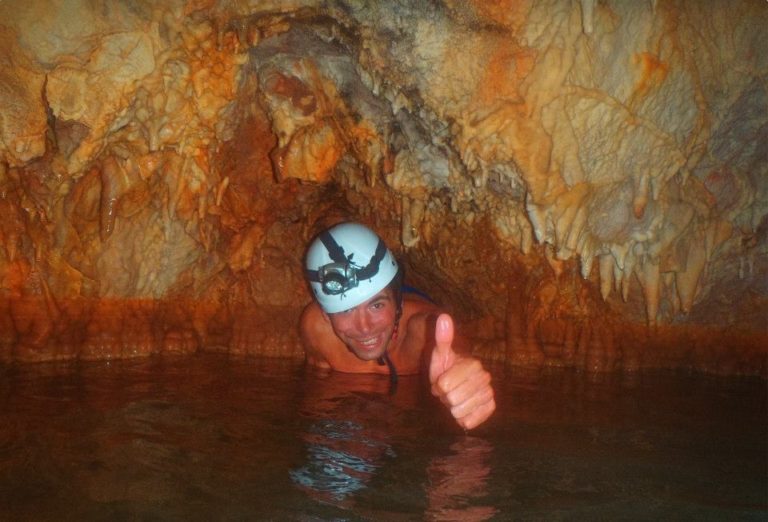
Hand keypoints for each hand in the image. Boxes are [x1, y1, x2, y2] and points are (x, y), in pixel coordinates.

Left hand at [428, 313, 495, 429]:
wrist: (456, 383)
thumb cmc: (446, 367)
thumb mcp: (440, 353)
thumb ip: (443, 338)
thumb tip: (443, 317)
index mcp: (473, 364)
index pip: (446, 384)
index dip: (438, 386)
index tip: (441, 380)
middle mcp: (485, 378)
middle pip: (453, 399)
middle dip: (445, 397)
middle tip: (447, 391)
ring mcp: (489, 393)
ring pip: (460, 411)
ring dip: (452, 408)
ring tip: (454, 399)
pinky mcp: (490, 407)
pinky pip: (471, 421)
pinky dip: (463, 418)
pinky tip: (463, 410)